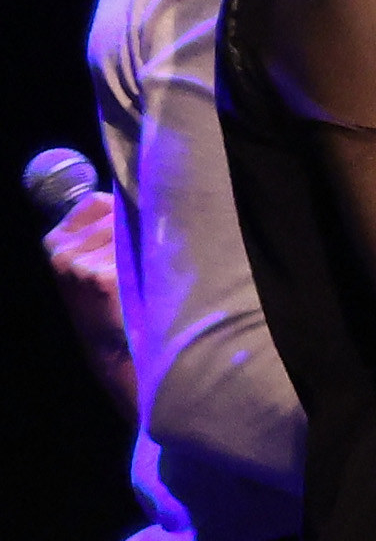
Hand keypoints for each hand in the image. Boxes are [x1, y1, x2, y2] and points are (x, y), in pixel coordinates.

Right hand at [43, 189, 133, 416]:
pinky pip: (143, 251)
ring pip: (133, 231)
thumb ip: (100, 229)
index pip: (96, 201)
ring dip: (150, 243)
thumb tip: (136, 191)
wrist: (117, 350)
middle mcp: (63, 252)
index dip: (124, 210)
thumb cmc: (113, 300)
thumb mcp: (91, 262)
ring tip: (150, 270)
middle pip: (118, 213)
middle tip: (150, 254)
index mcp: (55, 242)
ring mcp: (80, 265)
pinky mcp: (103, 278)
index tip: (137, 228)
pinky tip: (153, 279)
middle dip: (141, 226)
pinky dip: (156, 260)